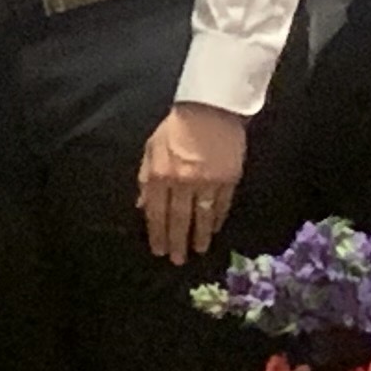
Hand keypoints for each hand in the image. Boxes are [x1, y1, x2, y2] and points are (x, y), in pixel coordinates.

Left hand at [138, 100, 249, 265]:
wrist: (210, 110)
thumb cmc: (176, 128)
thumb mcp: (151, 149)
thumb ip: (145, 179)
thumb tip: (142, 207)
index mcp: (160, 174)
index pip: (156, 212)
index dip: (157, 234)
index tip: (158, 250)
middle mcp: (182, 182)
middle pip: (178, 220)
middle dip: (177, 242)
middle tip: (177, 260)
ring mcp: (207, 183)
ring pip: (202, 218)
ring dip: (199, 237)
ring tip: (198, 251)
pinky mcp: (228, 181)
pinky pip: (221, 207)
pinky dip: (216, 220)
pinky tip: (213, 230)